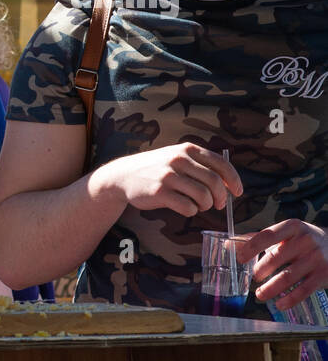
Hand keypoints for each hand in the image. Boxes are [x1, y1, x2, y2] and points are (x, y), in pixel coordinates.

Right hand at [89, 143, 241, 215]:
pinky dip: (191, 211)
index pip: (221, 164)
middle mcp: (179, 160)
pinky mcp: (160, 192)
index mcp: (187, 149)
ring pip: (202, 196)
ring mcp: (169, 176)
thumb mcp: (176, 157)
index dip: (234, 180)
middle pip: (214, 182)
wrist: (123, 175)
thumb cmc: (155, 169)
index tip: (238, 192)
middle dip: (221, 197)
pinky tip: (184, 208)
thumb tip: (226, 184)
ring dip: (205, 205)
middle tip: (217, 205)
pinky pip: (187, 207)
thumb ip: (198, 164)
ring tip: (198, 205)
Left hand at [238, 220, 327, 309]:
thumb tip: (227, 244)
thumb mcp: (286, 234)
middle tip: (254, 278)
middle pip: (275, 257)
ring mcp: (316, 258)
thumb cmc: (303, 240)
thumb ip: (258, 239)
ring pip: (287, 277)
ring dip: (270, 289)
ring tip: (260, 294)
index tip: (240, 259)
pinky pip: (303, 290)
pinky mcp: (324, 275)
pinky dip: (289, 300)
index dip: (251, 247)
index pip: (267, 235)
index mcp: (292, 227)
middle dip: (260, 270)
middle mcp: (306, 241)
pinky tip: (279, 304)